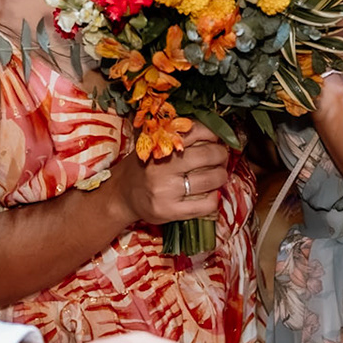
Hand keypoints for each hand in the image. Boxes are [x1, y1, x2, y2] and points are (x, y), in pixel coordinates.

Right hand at [111, 124, 227, 225]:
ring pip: (211, 179)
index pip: (196, 131)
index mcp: (159, 145)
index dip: (213, 134)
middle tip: (221, 157)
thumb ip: (179, 138)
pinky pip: (206, 204)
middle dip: (221, 155)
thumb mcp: (154, 144)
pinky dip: (215, 197)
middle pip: (208, 155)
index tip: (216, 139)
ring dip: (222, 175)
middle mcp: (163, 167)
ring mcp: (166, 191)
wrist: (121, 195)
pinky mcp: (170, 211)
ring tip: (218, 175)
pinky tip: (211, 193)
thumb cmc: (144, 167)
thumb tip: (215, 133)